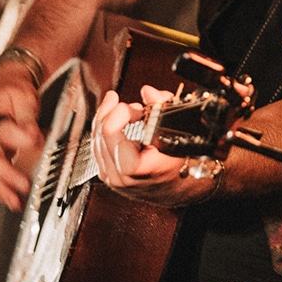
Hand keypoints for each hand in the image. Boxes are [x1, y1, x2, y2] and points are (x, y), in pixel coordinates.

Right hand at [0, 65, 44, 210]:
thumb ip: (27, 116)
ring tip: (17, 201)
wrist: (1, 88)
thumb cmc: (13, 92)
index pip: (2, 130)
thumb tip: (32, 133)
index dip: (19, 136)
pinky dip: (1, 191)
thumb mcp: (23, 96)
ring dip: (2, 188)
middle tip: (25, 184)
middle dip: (7, 173)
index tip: (36, 137)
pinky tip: (15, 201)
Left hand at [91, 86, 222, 206]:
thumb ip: (164, 108)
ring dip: (108, 120)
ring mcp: (113, 179)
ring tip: (126, 111)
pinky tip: (116, 120)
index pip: (112, 135)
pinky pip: (98, 149)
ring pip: (96, 141)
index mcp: (139, 169)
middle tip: (129, 105)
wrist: (186, 188)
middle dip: (114, 113)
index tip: (134, 107)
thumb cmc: (186, 163)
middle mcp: (122, 177)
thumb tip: (149, 92)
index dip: (120, 114)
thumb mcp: (181, 133)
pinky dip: (105, 131)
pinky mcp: (109, 176)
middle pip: (101, 135)